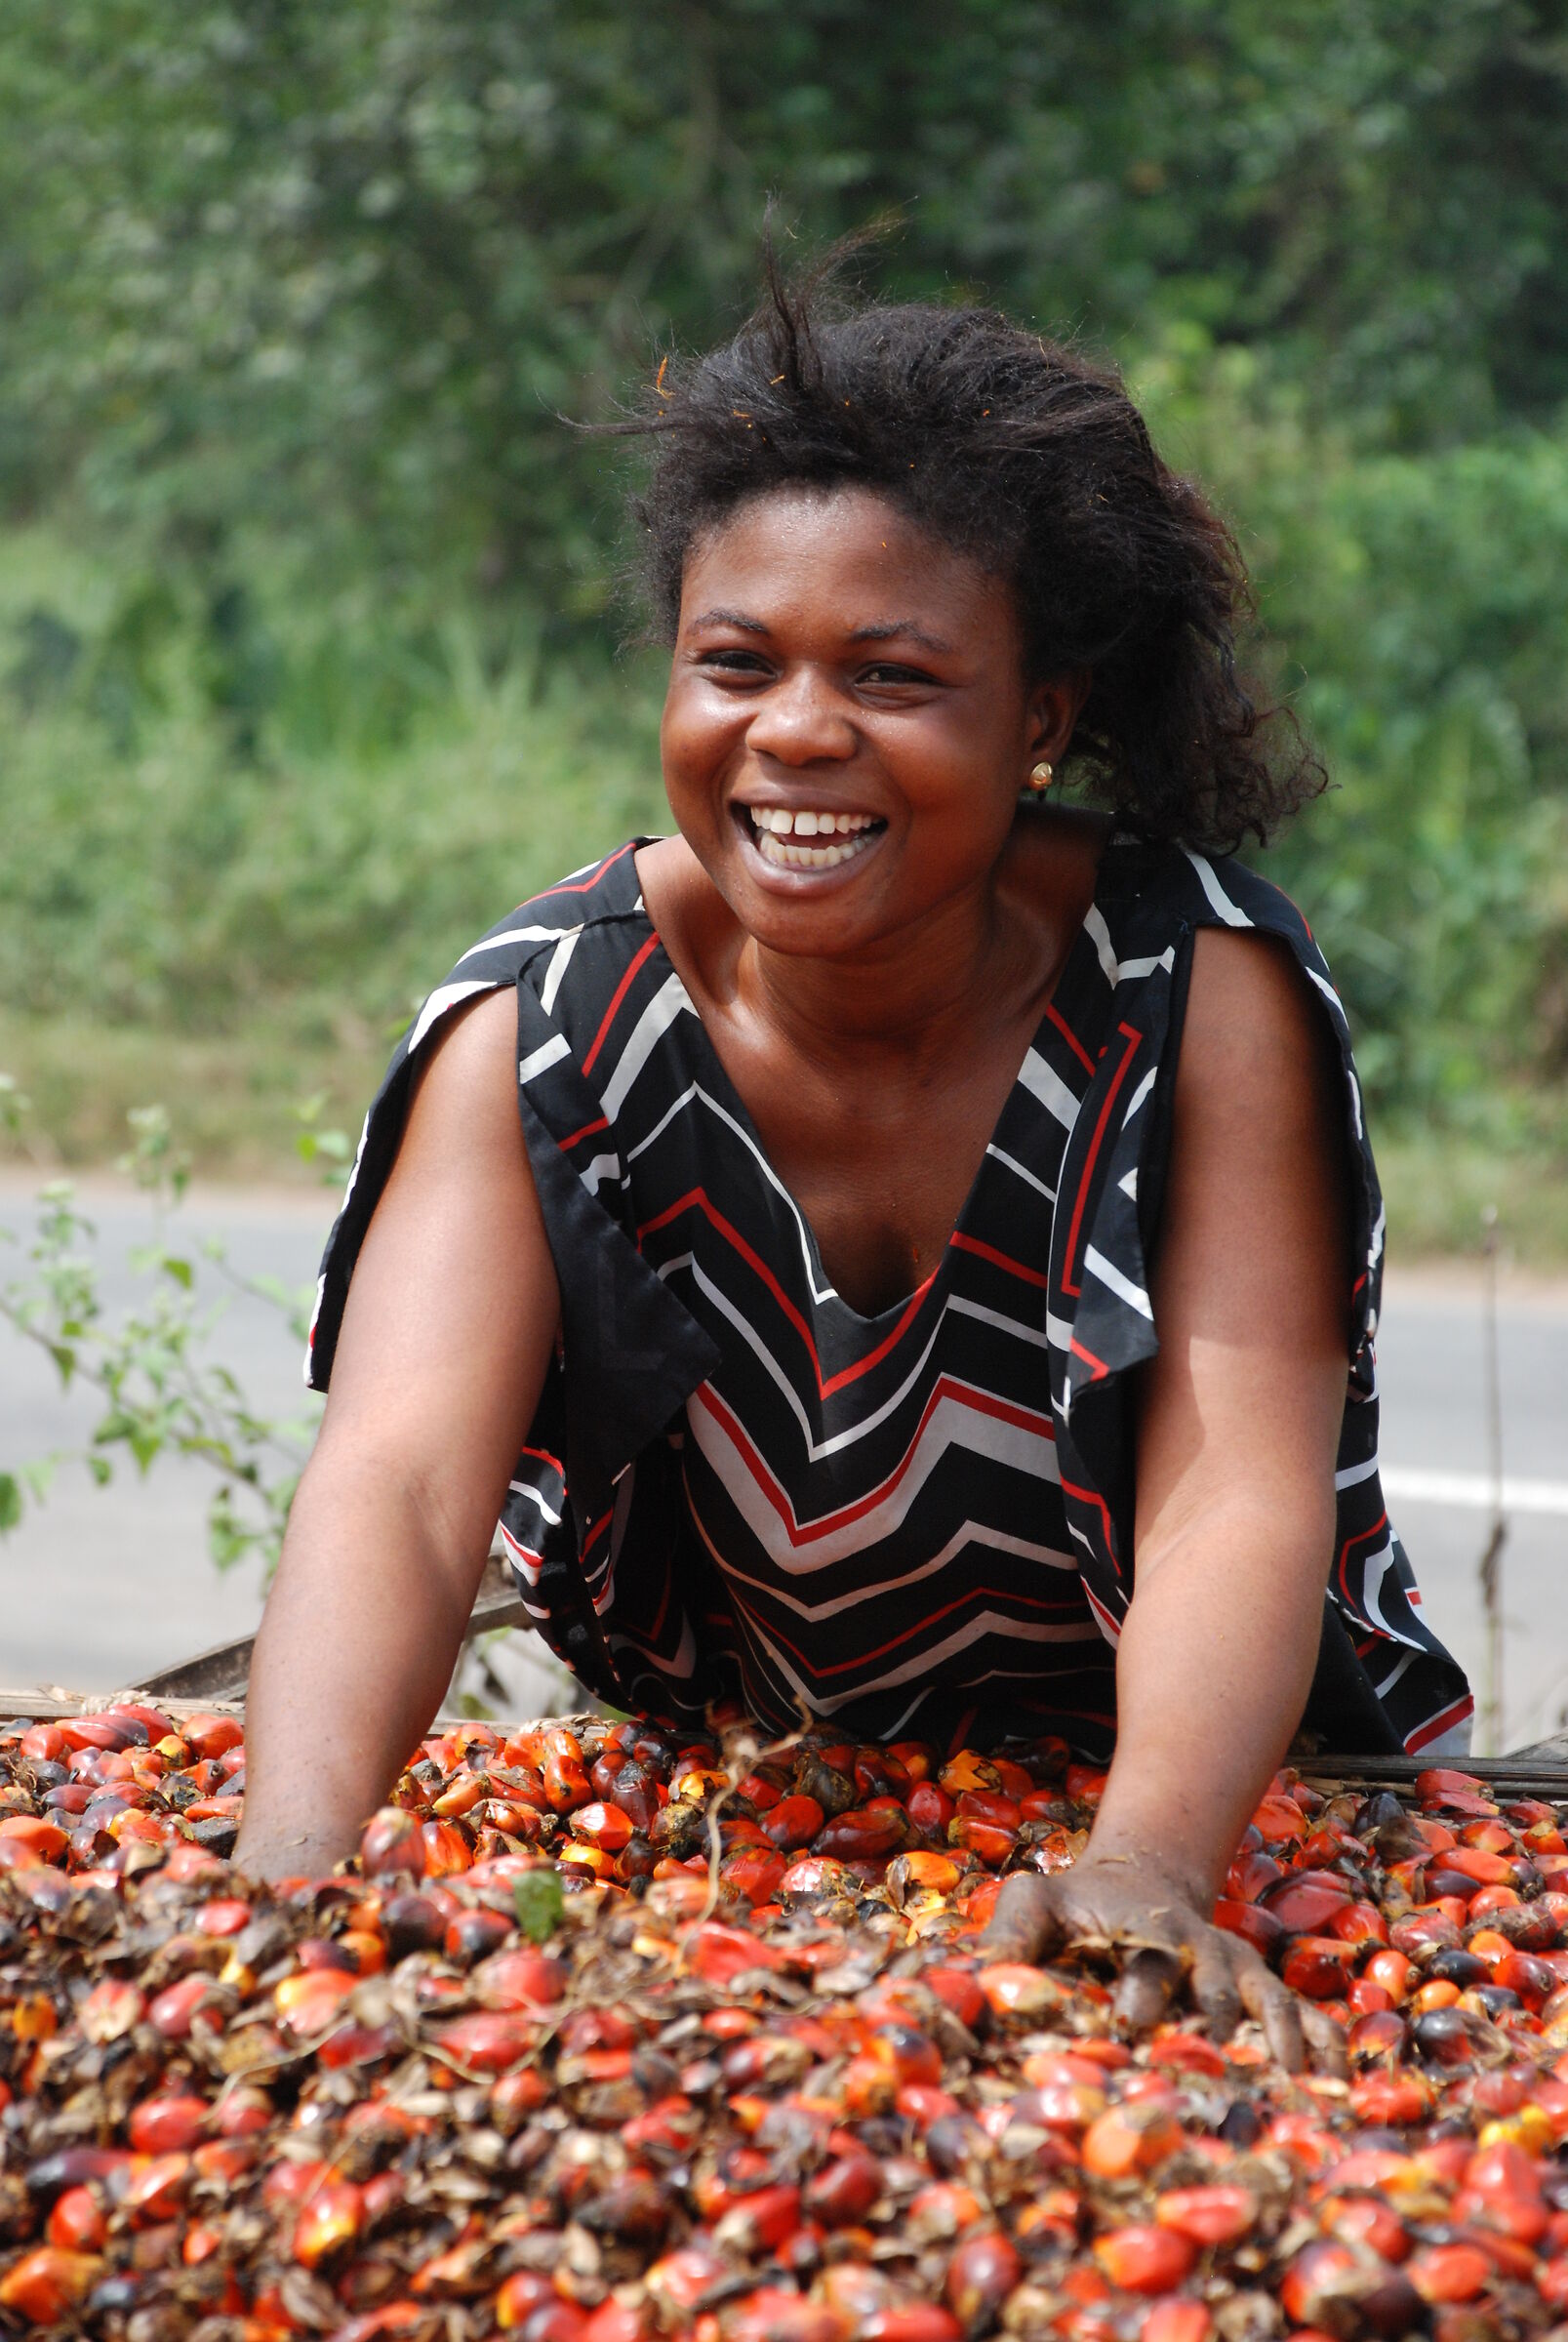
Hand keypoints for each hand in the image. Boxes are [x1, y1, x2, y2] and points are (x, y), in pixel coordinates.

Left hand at [979, 1854, 1344, 2074]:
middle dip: (1218, 2034)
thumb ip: (1009, 1934)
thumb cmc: (1078, 1904)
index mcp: (1145, 1937)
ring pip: (1269, 2006)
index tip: (1130, 2023)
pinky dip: (1325, 2045)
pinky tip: (1338, 2084)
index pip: (1146, 1964)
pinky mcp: (1262, 1991)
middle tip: (1220, 2081)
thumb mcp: (1037, 1901)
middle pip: (1216, 1993)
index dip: (1141, 1991)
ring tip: (1294, 2095)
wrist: (1143, 1880)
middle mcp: (1200, 1955)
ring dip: (1281, 2048)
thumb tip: (973, 1980)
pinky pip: (1305, 2016)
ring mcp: (1239, 1974)